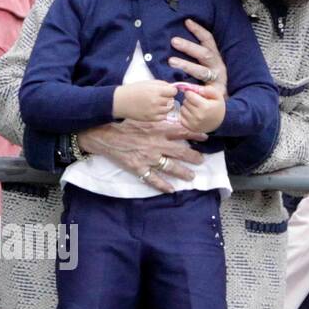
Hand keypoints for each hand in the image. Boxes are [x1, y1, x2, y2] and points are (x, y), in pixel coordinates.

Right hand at [76, 119, 205, 192]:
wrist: (102, 135)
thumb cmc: (122, 124)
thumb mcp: (143, 118)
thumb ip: (159, 121)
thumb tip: (173, 120)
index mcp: (158, 130)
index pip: (182, 132)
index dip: (196, 135)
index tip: (206, 138)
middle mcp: (156, 145)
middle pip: (180, 152)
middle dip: (193, 157)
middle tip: (202, 161)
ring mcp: (148, 158)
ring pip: (170, 167)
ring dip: (182, 172)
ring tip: (191, 176)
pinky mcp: (138, 168)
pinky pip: (153, 179)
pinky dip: (162, 185)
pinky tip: (171, 190)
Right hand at [113, 80, 179, 122]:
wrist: (120, 102)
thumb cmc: (134, 90)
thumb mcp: (148, 83)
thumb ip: (162, 84)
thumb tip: (173, 87)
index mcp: (155, 91)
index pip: (173, 91)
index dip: (171, 91)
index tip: (168, 91)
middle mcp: (156, 101)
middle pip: (171, 100)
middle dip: (168, 98)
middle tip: (160, 97)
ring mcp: (154, 111)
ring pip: (169, 109)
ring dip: (166, 106)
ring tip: (157, 103)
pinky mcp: (151, 118)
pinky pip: (164, 117)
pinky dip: (162, 114)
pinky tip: (155, 109)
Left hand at [169, 18, 227, 97]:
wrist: (220, 105)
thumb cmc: (209, 82)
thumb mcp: (207, 66)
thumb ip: (197, 56)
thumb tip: (177, 41)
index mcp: (216, 57)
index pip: (209, 41)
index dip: (199, 31)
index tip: (187, 22)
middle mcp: (218, 67)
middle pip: (205, 54)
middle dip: (189, 47)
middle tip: (174, 41)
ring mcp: (216, 80)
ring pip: (201, 71)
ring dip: (186, 65)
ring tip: (171, 61)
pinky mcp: (213, 93)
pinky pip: (201, 89)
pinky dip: (189, 87)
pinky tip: (178, 85)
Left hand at [178, 85, 225, 133]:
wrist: (218, 123)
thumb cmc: (217, 107)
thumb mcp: (217, 96)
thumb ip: (207, 90)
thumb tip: (193, 88)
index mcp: (205, 106)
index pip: (189, 95)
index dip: (191, 93)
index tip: (196, 95)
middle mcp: (198, 115)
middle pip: (185, 101)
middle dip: (189, 100)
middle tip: (197, 102)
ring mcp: (193, 123)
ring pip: (182, 109)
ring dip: (187, 107)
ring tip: (195, 108)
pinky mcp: (189, 127)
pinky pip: (181, 117)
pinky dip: (185, 114)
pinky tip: (192, 114)